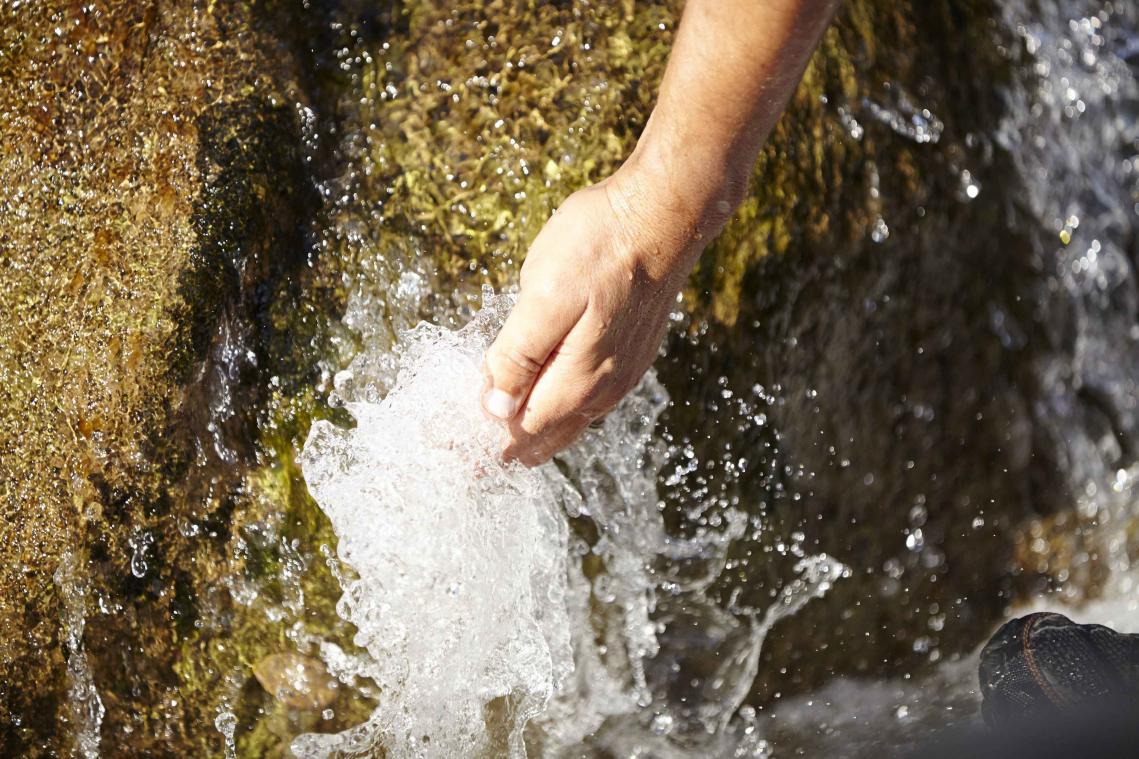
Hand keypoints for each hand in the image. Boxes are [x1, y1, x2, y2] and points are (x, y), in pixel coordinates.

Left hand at [481, 163, 706, 465]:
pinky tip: (555, 398)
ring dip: (540, 428)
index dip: (488, 438)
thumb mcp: (545, 296)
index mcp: (578, 380)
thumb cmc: (600, 247)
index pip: (522, 429)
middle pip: (549, 434)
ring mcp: (624, 371)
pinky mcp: (634, 350)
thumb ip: (519, 355)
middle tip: (478, 457)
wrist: (665, 213)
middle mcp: (605, 388)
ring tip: (512, 439)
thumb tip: (496, 408)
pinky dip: (565, 407)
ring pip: (574, 419)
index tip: (455, 445)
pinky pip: (593, 398)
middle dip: (513, 444)